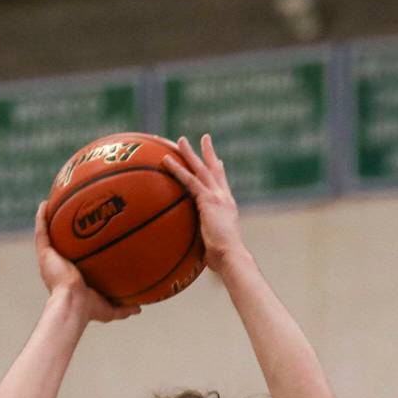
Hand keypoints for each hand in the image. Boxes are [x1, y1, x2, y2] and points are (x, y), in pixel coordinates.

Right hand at [35, 203, 139, 323]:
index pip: (73, 260)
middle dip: (63, 231)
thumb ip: (123, 307)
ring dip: (49, 219)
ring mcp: (50, 259)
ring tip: (53, 202)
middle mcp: (58, 266)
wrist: (73, 304)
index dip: (77, 249)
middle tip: (71, 215)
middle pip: (60, 244)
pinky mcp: (45, 254)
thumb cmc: (89, 309)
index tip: (85, 236)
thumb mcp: (110, 308)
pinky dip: (41, 218)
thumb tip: (139, 309)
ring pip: (47, 235)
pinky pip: (41, 232)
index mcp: (69, 277)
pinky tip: (44, 203)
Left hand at [163, 134, 244, 273]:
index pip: (223, 185)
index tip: (218, 160)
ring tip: (180, 140)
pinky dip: (177, 169)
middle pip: (215, 170)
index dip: (219, 171)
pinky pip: (189, 180)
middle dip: (209, 153)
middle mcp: (224, 197)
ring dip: (190, 154)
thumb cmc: (223, 259)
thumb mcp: (214, 246)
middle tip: (204, 138)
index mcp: (228, 207)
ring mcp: (217, 197)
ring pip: (201, 169)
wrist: (230, 256)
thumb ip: (206, 242)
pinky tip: (166, 160)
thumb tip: (198, 252)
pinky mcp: (207, 200)